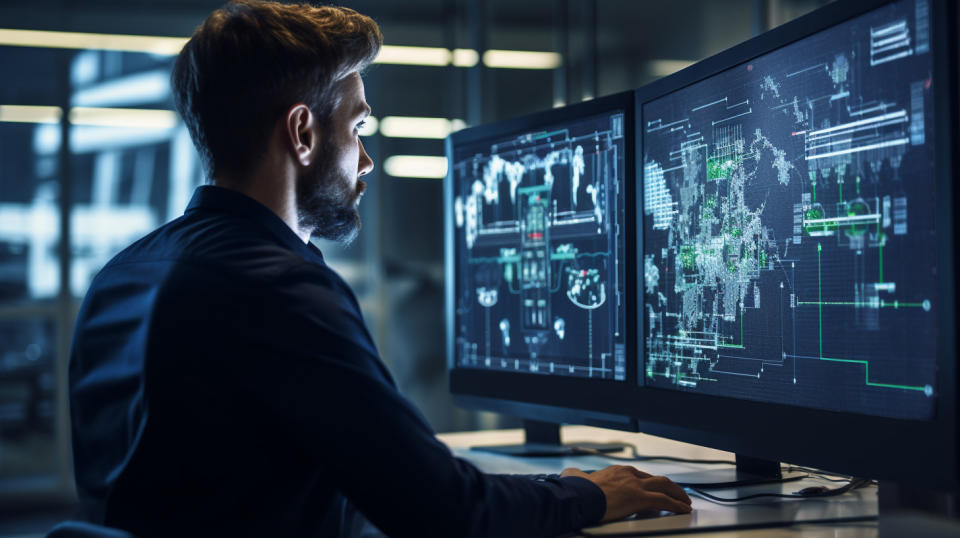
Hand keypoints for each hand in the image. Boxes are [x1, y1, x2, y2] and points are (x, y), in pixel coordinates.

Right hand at [561, 465, 691, 521]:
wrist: (578, 496)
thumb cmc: (577, 490)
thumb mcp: (574, 477)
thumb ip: (575, 475)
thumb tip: (569, 474)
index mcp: (617, 471)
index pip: (640, 475)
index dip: (650, 482)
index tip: (655, 488)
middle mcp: (629, 474)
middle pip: (656, 479)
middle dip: (670, 486)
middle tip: (678, 493)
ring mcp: (636, 485)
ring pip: (665, 486)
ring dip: (678, 494)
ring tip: (685, 502)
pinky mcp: (639, 498)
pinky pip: (664, 501)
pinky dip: (676, 504)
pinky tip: (683, 509)